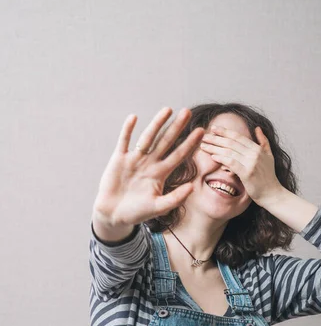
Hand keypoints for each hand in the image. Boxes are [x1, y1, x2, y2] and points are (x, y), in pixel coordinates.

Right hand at [93, 107, 204, 225]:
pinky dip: (128, 130)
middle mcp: (150, 163)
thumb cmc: (137, 213)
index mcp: (161, 174)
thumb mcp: (158, 208)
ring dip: (157, 123)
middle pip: (166, 141)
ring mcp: (135, 159)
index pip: (179, 155)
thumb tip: (192, 187)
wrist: (114, 215)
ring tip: (167, 110)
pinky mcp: (119, 159)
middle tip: (188, 112)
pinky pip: (124, 141)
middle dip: (177, 127)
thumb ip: (175, 198)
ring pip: (148, 137)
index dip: (190, 143)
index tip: (202, 131)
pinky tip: (134, 117)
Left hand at [200, 124, 283, 205]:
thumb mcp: (269, 156)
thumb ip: (263, 142)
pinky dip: (221, 158)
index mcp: (258, 148)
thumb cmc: (269, 177)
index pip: (238, 137)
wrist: (272, 194)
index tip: (213, 128)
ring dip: (214, 148)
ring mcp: (251, 163)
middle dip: (216, 139)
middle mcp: (255, 153)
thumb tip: (257, 128)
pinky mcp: (247, 173)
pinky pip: (231, 163)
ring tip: (203, 146)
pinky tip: (212, 157)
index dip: (225, 131)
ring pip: (229, 151)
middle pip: (231, 143)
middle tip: (204, 136)